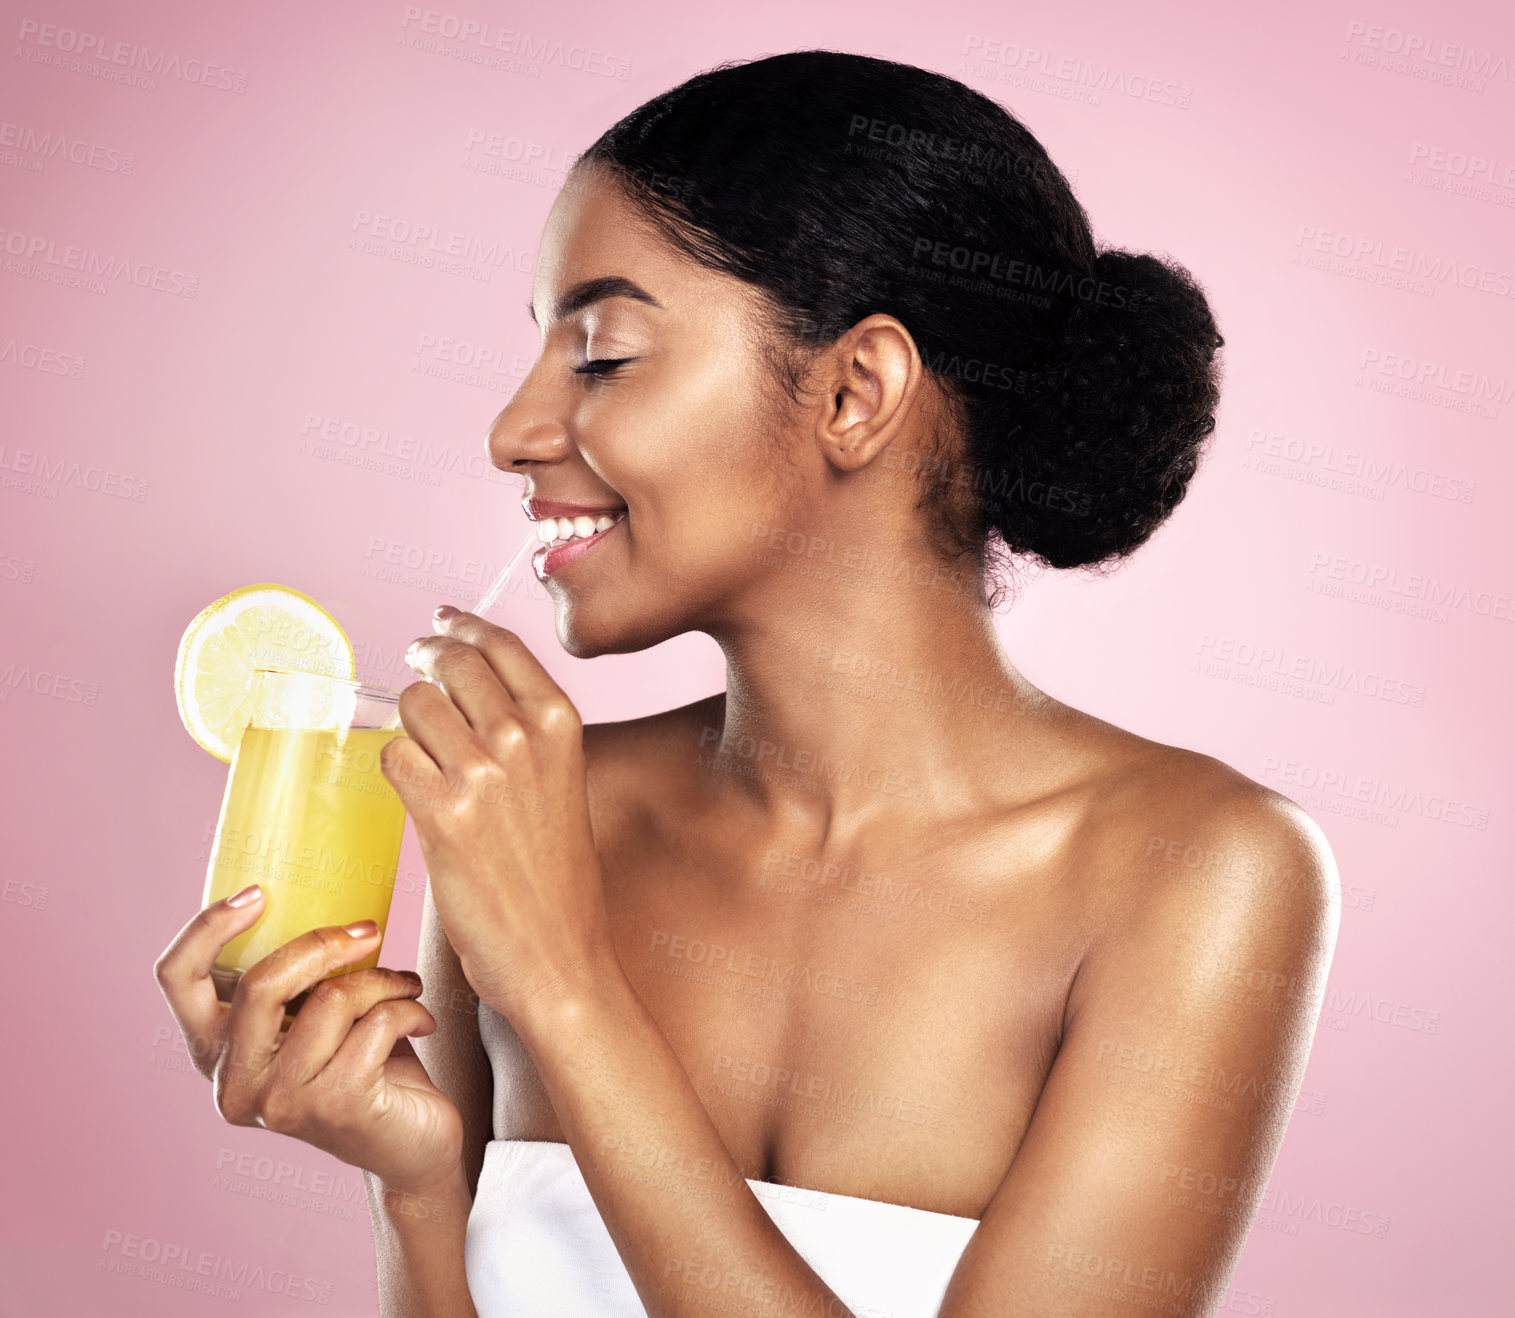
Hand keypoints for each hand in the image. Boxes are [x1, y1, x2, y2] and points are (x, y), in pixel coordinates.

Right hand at [153, 888, 463, 1194]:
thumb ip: (295, 977)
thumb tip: (320, 890)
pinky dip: (408, 1009)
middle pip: (261, 983)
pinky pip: (376, 1025)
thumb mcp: (312, 1016)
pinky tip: (422, 1020)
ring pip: (331, 1000)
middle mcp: (234, 1083)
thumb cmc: (362, 1064)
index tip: (258, 891)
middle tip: (370, 931)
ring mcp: (281, 1102)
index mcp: (213, 1051)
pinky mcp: (336, 1108)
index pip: (177, 979)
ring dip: (383, 979)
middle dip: (323, 943)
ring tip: (405, 985)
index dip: (206, 927)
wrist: (411, 1144)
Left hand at [381, 607, 616, 1024]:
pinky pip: (392, 757)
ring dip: (406, 721)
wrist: (557, 950)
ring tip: (417, 747)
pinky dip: (393, 767)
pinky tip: (409, 787)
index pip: (500, 645)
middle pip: (449, 662)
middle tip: (413, 669)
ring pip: (414, 704)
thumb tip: (468, 690)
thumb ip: (526, 733)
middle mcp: (523, 736)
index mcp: (560, 722)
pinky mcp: (442, 814)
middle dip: (423, 661)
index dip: (462, 625)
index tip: (442, 620)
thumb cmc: (557, 876)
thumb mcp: (563, 783)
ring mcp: (482, 772)